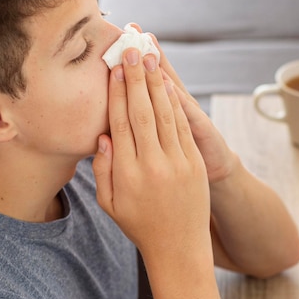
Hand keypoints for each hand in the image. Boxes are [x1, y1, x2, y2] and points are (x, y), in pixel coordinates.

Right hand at [92, 48, 210, 261]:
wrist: (179, 248)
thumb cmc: (139, 225)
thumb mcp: (109, 204)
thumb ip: (103, 169)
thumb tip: (104, 135)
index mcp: (127, 173)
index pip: (121, 123)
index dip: (117, 94)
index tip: (114, 70)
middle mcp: (152, 164)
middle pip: (142, 111)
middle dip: (135, 78)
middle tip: (130, 50)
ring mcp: (177, 163)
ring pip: (164, 114)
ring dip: (156, 83)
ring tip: (148, 57)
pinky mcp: (195, 164)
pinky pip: (182, 127)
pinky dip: (175, 103)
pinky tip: (168, 85)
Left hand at [126, 24, 238, 183]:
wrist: (216, 173)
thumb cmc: (178, 158)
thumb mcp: (157, 137)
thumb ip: (138, 121)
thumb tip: (114, 108)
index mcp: (161, 108)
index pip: (146, 80)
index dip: (133, 59)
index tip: (121, 35)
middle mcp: (177, 106)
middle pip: (160, 76)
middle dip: (146, 52)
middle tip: (132, 29)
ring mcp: (191, 116)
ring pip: (172, 90)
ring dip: (161, 69)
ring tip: (148, 48)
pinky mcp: (203, 132)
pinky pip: (187, 116)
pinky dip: (178, 101)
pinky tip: (168, 86)